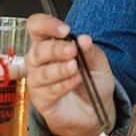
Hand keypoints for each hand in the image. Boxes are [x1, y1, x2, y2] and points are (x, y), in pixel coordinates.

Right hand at [25, 12, 116, 135]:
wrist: (94, 111)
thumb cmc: (92, 82)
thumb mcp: (98, 63)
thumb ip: (91, 51)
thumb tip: (84, 38)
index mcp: (49, 43)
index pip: (36, 27)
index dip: (46, 25)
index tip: (64, 30)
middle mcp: (39, 60)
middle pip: (37, 50)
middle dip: (55, 49)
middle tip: (71, 51)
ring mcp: (38, 80)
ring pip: (41, 72)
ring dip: (59, 69)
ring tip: (75, 68)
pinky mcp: (41, 99)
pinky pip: (47, 91)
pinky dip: (63, 85)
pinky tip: (75, 81)